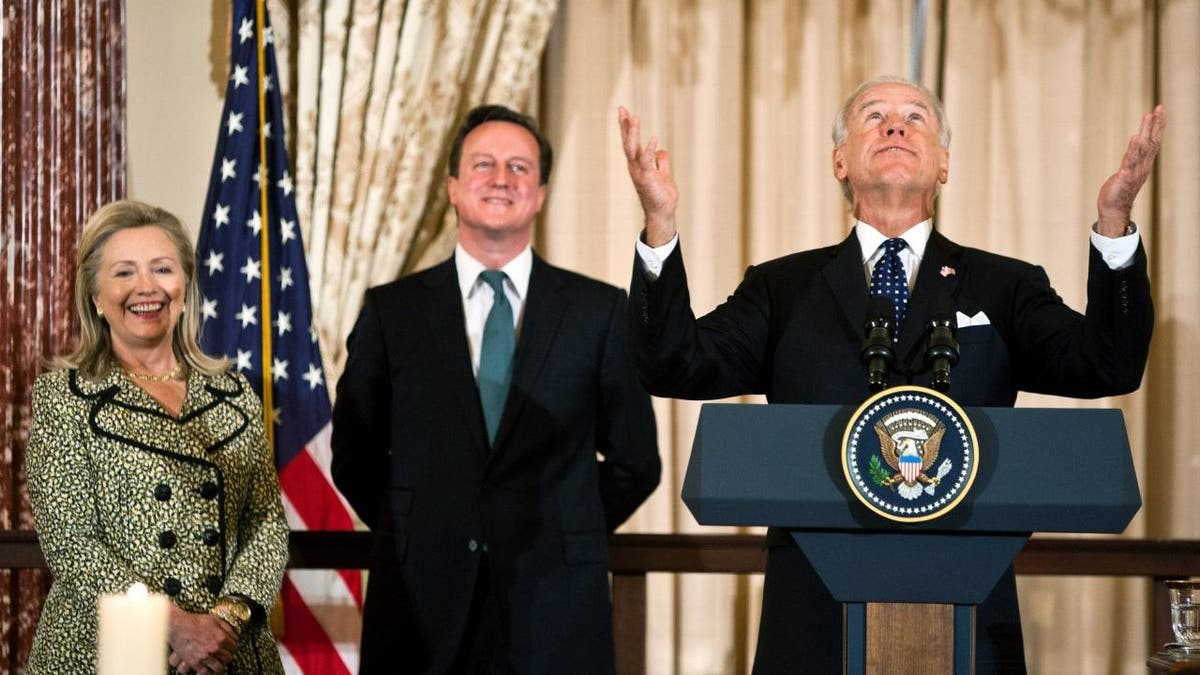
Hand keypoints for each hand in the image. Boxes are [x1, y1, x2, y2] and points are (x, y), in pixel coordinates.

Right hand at [167, 604, 237, 673]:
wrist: (178, 626)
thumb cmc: (195, 621)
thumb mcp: (215, 619)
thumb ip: (227, 627)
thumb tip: (235, 634)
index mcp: (221, 638)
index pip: (234, 647)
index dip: (232, 646)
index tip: (230, 647)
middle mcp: (214, 649)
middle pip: (227, 658)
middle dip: (226, 656)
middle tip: (224, 655)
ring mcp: (205, 657)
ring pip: (218, 668)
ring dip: (218, 665)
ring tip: (216, 662)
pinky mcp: (194, 662)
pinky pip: (203, 672)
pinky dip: (205, 671)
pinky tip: (206, 669)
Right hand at [618, 106, 678, 246]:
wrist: (663, 212)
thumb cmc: (661, 195)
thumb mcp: (663, 173)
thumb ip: (661, 161)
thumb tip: (661, 150)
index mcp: (638, 164)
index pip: (630, 142)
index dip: (626, 127)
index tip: (623, 111)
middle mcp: (635, 167)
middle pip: (627, 142)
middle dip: (625, 126)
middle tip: (622, 109)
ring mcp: (639, 173)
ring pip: (633, 149)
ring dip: (633, 133)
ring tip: (634, 118)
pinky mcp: (647, 179)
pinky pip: (647, 162)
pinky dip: (649, 150)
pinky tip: (653, 139)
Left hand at [1095, 104, 1165, 236]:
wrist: (1113, 209)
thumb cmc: (1119, 190)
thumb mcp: (1128, 171)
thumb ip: (1133, 159)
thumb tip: (1136, 146)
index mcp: (1144, 163)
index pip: (1154, 141)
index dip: (1158, 126)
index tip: (1160, 110)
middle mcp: (1143, 166)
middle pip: (1152, 141)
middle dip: (1156, 124)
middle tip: (1159, 108)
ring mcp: (1135, 172)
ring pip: (1143, 148)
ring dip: (1146, 131)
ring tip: (1148, 116)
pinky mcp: (1124, 178)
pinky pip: (1130, 162)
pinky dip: (1133, 149)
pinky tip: (1135, 138)